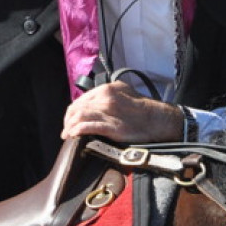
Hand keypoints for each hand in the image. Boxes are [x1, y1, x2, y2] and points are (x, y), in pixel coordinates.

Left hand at [61, 81, 182, 142]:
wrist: (159, 120)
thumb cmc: (144, 110)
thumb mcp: (125, 94)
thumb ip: (109, 97)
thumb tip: (95, 106)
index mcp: (108, 89)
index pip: (82, 99)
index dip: (72, 111)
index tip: (71, 121)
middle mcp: (106, 98)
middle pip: (77, 108)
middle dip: (68, 120)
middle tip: (66, 131)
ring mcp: (109, 112)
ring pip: (80, 116)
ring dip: (69, 127)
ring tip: (67, 135)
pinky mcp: (113, 127)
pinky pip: (88, 127)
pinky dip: (77, 130)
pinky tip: (74, 135)